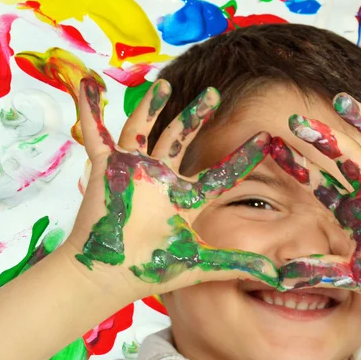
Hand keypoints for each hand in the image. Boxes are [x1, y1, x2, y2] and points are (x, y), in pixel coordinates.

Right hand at [64, 78, 277, 302]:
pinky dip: (89, 110)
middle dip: (196, 116)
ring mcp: (134, 170)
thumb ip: (236, 264)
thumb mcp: (200, 263)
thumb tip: (274, 274)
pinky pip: (96, 133)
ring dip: (151, 107)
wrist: (110, 276)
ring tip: (163, 83)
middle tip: (214, 95)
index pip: (220, 172)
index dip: (243, 156)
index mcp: (185, 198)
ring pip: (144, 129)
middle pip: (181, 140)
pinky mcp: (107, 168)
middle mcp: (162, 179)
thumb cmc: (151, 270)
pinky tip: (86, 84)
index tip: (266, 138)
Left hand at [274, 94, 360, 317]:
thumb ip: (320, 270)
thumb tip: (280, 276)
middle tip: (295, 121)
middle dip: (321, 138)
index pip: (320, 181)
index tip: (271, 147)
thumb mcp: (353, 274)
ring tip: (341, 100)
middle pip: (344, 157)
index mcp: (352, 209)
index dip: (297, 165)